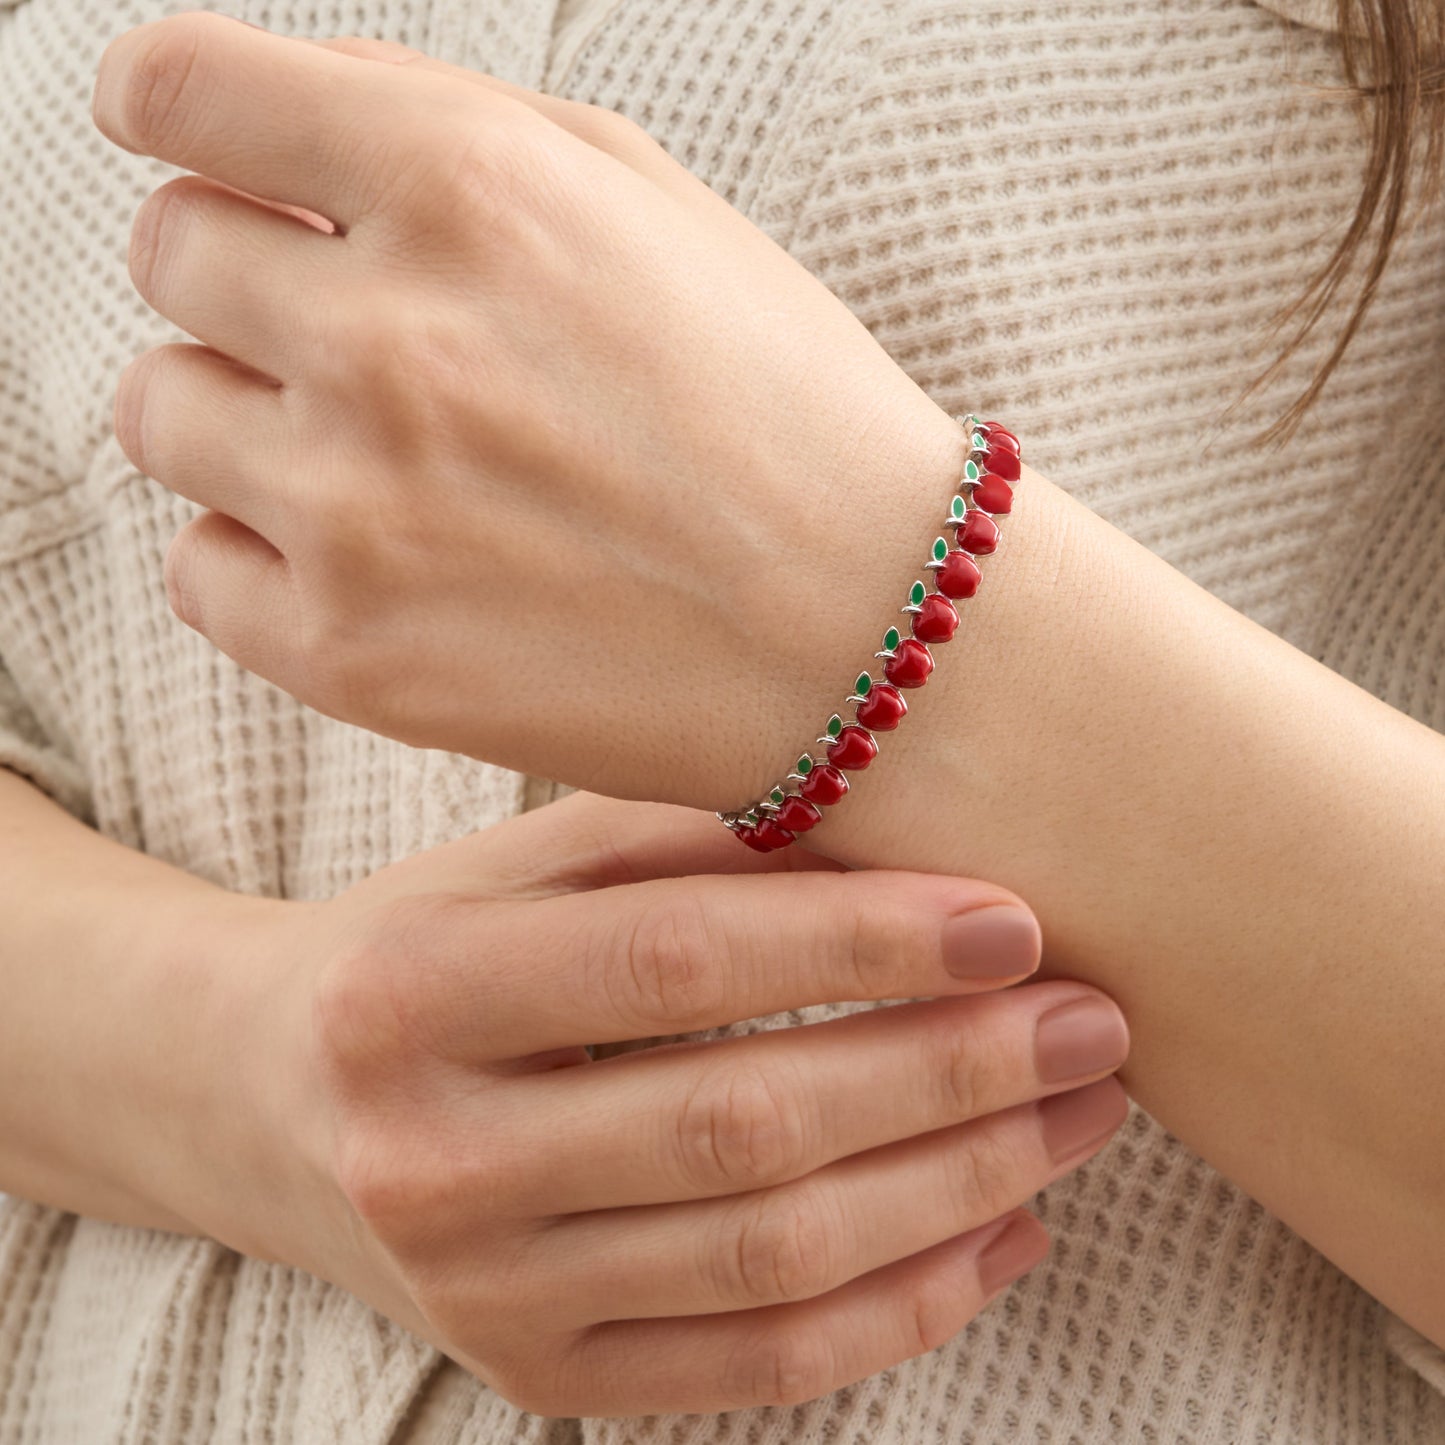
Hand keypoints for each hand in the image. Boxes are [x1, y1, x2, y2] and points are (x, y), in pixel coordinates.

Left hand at [95, 13, 981, 807]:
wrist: (870, 631)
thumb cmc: (777, 407)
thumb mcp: (647, 201)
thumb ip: (440, 129)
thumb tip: (262, 123)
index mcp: (467, 188)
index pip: (180, 88)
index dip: (170, 107)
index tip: (180, 135)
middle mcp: (392, 341)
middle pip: (171, 255)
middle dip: (245, 276)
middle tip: (357, 337)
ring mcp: (361, 514)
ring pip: (165, 413)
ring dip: (246, 416)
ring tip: (381, 460)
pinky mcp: (352, 659)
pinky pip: (199, 571)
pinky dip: (261, 557)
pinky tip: (376, 562)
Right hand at [215, 790, 1130, 1415]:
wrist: (266, 1102)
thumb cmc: (417, 949)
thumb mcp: (519, 865)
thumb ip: (684, 840)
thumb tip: (897, 834)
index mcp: (411, 995)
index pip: (675, 966)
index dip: (862, 944)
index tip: (1014, 920)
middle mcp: (428, 1163)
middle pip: (743, 1128)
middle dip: (950, 1074)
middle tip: (1093, 1020)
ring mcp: (480, 1299)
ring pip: (770, 1262)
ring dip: (957, 1188)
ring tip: (1078, 1116)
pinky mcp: (534, 1378)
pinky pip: (753, 1369)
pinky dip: (901, 1308)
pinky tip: (1003, 1232)